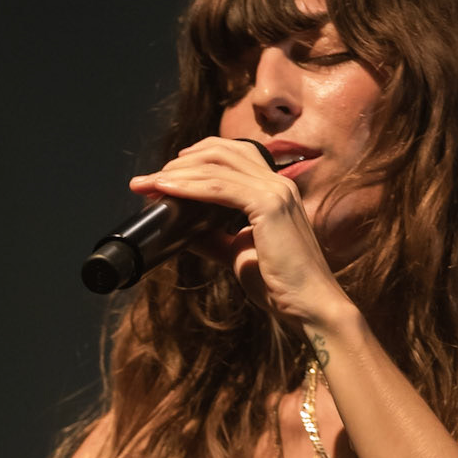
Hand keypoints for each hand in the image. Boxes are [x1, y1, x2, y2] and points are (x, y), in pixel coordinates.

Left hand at [128, 137, 352, 327]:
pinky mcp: (269, 205)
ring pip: (216, 166)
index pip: (231, 157)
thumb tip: (182, 230)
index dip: (195, 160)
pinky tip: (165, 190)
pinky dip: (188, 187)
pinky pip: (219, 188)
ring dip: (176, 173)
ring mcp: (275, 191)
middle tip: (148, 180)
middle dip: (179, 162)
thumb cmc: (280, 284)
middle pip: (221, 152)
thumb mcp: (237, 254)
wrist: (309, 306)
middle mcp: (277, 182)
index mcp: (274, 190)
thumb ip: (213, 238)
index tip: (164, 176)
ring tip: (148, 184)